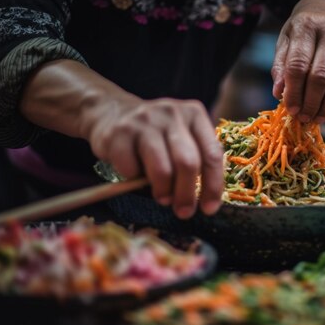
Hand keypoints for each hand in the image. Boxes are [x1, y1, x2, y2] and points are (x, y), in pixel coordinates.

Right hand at [84, 96, 223, 218]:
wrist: (112, 112)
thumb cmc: (155, 134)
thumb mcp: (181, 136)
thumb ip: (196, 157)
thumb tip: (205, 200)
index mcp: (194, 114)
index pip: (212, 154)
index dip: (213, 185)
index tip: (209, 209)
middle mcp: (172, 113)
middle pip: (188, 162)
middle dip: (187, 194)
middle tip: (183, 212)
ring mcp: (144, 121)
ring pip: (162, 169)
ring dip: (163, 191)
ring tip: (162, 198)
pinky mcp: (119, 132)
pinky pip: (131, 169)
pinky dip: (133, 179)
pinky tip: (133, 172)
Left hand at [271, 0, 324, 123]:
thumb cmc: (302, 32)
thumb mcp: (285, 42)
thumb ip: (280, 67)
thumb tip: (279, 93)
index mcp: (306, 26)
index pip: (299, 65)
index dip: (294, 91)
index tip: (291, 109)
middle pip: (321, 75)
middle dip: (312, 102)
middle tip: (304, 118)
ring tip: (318, 118)